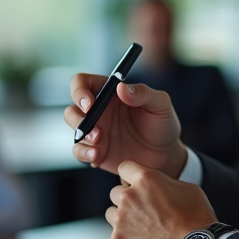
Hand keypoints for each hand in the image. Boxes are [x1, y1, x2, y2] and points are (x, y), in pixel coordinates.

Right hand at [65, 75, 186, 177]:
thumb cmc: (163, 124)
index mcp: (110, 93)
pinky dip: (83, 153)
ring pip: (73, 130)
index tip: (90, 102)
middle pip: (72, 108)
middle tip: (96, 129)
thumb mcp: (160, 104)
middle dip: (77, 117)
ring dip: (81, 136)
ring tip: (99, 144)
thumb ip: (143, 93)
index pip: (82, 82)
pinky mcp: (96, 151)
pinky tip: (97, 156)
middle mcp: (98, 111)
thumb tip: (121, 87)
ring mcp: (95, 132)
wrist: (166, 155)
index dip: (79, 90)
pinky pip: (79, 151)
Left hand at [105, 160, 216, 238]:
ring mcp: (121, 221)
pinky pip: (116, 235)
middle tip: (144, 211)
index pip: (124, 168)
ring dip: (123, 218)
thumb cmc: (195, 219)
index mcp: (145, 179)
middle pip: (115, 192)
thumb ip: (163, 182)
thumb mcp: (186, 189)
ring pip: (112, 214)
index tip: (135, 184)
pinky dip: (126, 238)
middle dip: (127, 199)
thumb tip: (156, 186)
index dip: (131, 176)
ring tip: (143, 228)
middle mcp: (129, 197)